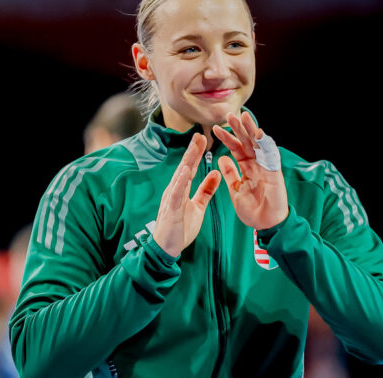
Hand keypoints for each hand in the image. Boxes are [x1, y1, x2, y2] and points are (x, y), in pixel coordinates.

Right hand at [152, 133, 221, 256]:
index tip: (204, 138)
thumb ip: (206, 190)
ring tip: (194, 147)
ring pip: (180, 177)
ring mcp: (171, 199)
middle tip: (200, 135)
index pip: (190, 168)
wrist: (167, 248)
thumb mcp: (198, 206)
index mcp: (182, 189)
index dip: (197, 153)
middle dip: (192, 151)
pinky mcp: (170, 209)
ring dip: (187, 161)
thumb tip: (215, 173)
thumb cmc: (180, 228)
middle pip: (185, 167)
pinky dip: (180, 181)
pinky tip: (185, 170)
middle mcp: (175, 190)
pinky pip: (176, 193)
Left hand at [213, 112, 288, 229]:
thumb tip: (222, 158)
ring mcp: (267, 167)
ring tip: (244, 117)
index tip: (215, 129)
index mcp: (248, 168)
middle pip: (247, 142)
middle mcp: (258, 165)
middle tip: (229, 115)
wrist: (266, 225)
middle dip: (238, 129)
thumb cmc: (253, 210)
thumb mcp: (236, 190)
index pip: (237, 149)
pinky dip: (265, 144)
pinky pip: (270, 156)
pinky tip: (259, 133)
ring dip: (251, 130)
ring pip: (259, 145)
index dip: (227, 138)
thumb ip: (230, 174)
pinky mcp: (274, 173)